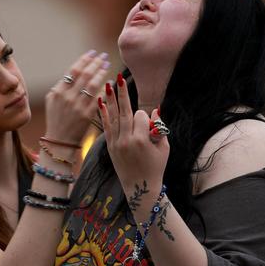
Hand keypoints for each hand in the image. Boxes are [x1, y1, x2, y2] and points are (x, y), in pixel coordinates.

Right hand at [44, 50, 108, 143]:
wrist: (59, 141)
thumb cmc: (56, 119)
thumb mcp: (52, 101)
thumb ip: (62, 86)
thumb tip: (75, 72)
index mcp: (58, 91)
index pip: (74, 70)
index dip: (85, 59)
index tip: (93, 53)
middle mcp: (68, 97)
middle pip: (85, 74)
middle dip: (96, 63)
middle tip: (104, 56)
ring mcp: (78, 106)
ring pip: (93, 84)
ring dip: (102, 72)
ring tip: (107, 65)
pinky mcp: (87, 115)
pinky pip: (99, 98)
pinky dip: (105, 88)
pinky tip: (110, 82)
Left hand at [99, 73, 168, 195]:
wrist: (140, 188)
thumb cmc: (156, 168)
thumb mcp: (164, 148)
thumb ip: (160, 128)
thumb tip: (154, 110)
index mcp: (141, 140)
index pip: (140, 116)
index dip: (144, 117)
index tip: (148, 127)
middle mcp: (126, 140)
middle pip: (124, 111)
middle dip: (122, 93)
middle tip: (119, 77)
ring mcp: (116, 144)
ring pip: (113, 117)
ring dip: (111, 99)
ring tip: (108, 84)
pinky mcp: (110, 147)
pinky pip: (106, 127)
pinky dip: (103, 114)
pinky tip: (100, 102)